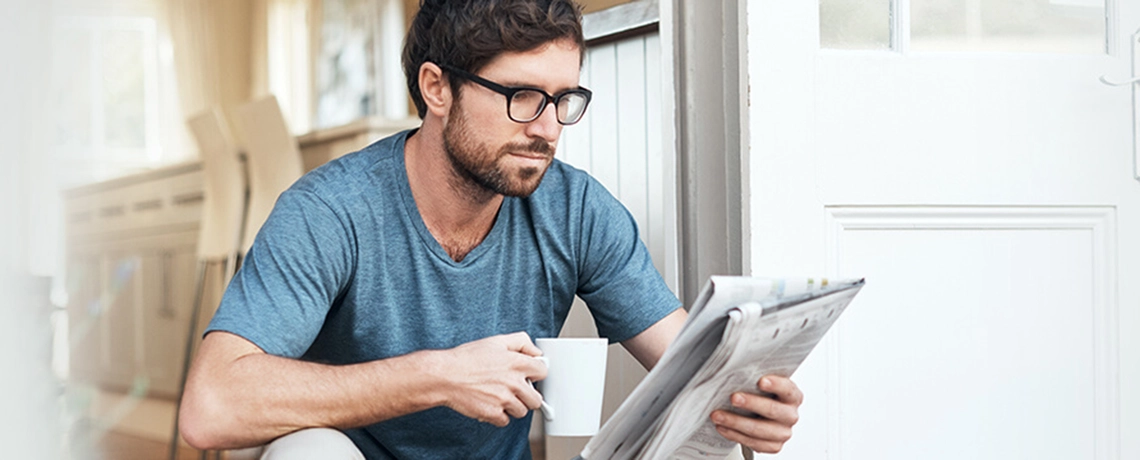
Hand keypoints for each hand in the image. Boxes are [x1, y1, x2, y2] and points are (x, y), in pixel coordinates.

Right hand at [432, 332, 547, 426]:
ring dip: (512, 406)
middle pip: (536, 399)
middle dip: (527, 396)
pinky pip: (505, 421)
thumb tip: (536, 351)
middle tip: (514, 391)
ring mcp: (504, 399)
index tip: (528, 376)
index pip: (543, 372)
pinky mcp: (493, 413)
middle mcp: (514, 382)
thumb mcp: (495, 341)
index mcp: (517, 363)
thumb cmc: (466, 358)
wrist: (444, 376)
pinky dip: (498, 416)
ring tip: (498, 396)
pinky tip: (489, 404)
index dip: (534, 374)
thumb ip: (521, 342)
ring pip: (521, 411)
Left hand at [709, 375, 802, 453]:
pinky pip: (752, 442)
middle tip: (733, 398)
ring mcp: (783, 433)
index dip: (775, 385)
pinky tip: (722, 427)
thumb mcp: (762, 383)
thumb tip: (735, 372)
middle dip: (750, 403)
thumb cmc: (762, 396)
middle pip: (772, 410)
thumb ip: (755, 378)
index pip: (787, 389)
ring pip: (759, 430)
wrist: (760, 414)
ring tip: (718, 415)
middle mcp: (790, 415)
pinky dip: (734, 434)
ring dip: (735, 422)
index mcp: (793, 396)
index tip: (761, 381)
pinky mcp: (773, 446)